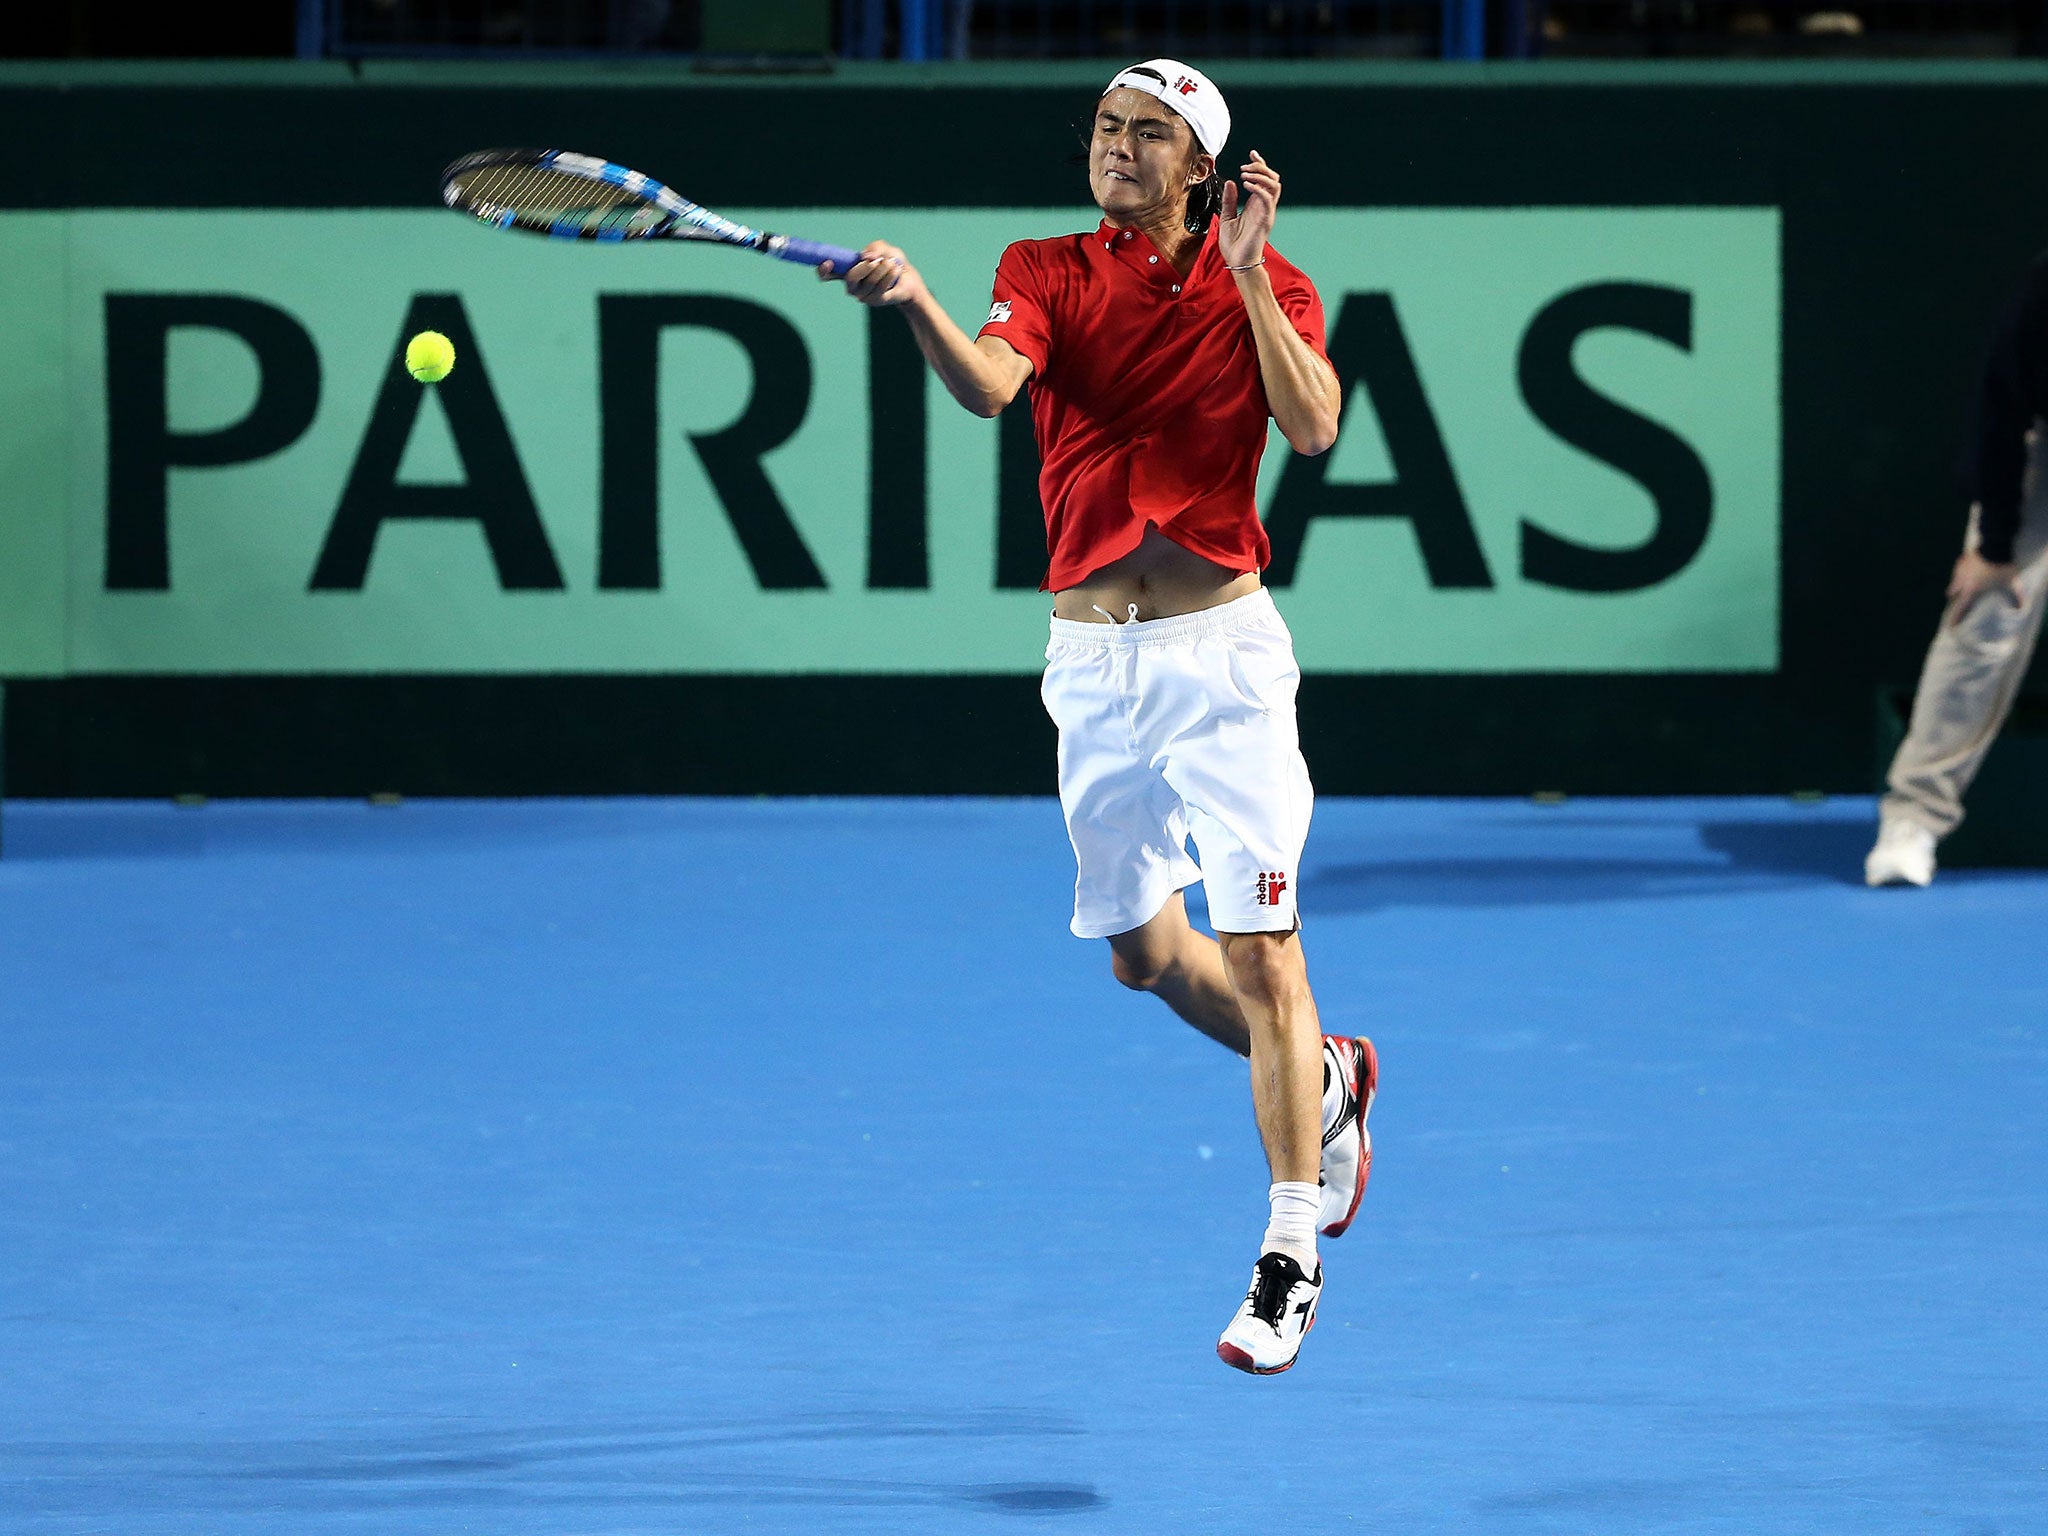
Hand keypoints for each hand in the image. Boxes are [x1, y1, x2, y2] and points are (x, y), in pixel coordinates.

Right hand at [830, 240, 926, 307]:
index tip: (828, 262)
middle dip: (863, 268)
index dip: (823, 271)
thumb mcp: (884, 249)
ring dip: (881, 270)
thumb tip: (866, 257)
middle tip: (875, 260)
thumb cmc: (892, 262)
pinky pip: (880, 289)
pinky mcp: (876, 301)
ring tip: (891, 263)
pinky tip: (896, 269)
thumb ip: (875, 247)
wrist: (908, 278)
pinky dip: (889, 276)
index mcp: (847, 272)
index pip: (827, 275)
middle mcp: (852, 286)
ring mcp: (863, 295)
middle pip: (850, 279)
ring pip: (867, 283)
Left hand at [1217, 150, 1280, 269]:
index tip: (1251, 153)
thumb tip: (1231, 182)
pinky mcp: (1265, 220)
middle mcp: (1264, 206)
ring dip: (1260, 175)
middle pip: (1273, 179)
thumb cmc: (1233, 244)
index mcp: (1256, 204)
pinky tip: (1246, 184)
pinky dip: (1258, 188)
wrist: (1237, 263)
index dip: (1260, 164)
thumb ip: (1229, 200)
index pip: (1264, 179)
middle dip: (1261, 168)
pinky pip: (1268, 199)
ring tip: (1244, 174)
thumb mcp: (1226, 217)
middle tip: (1244, 166)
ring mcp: (1266, 213)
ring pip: (1274, 186)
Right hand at [1945, 549, 2024, 626]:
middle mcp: (1962, 581)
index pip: (1961, 607)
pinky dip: (1962, 568)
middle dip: (1953, 594)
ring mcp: (1960, 569)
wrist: (1995, 546)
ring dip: (1957, 581)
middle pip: (1952, 591)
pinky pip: (1959, 566)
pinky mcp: (1963, 559)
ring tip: (1961, 580)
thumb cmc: (2002, 568)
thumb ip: (2017, 595)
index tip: (1950, 626)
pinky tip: (1966, 565)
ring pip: (1955, 578)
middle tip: (1954, 595)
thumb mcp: (2011, 582)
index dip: (1955, 617)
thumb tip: (2023, 608)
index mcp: (1972, 589)